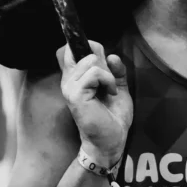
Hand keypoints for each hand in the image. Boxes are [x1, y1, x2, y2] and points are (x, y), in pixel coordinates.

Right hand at [57, 41, 132, 164]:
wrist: (112, 140)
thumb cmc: (112, 117)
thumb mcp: (117, 88)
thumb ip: (115, 70)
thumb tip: (112, 55)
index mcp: (75, 77)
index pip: (72, 49)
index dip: (88, 45)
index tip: (102, 57)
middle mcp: (68, 80)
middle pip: (81, 49)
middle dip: (100, 58)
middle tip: (108, 79)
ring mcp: (69, 87)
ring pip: (90, 61)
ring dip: (107, 74)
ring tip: (110, 89)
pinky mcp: (75, 95)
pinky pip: (94, 73)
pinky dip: (107, 80)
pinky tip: (110, 92)